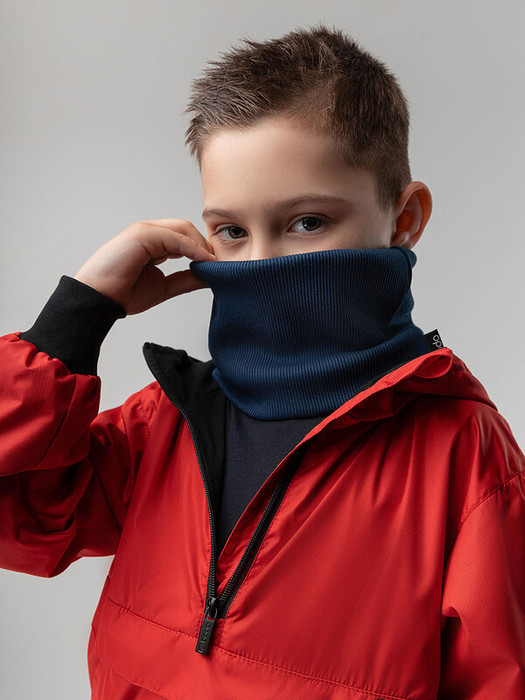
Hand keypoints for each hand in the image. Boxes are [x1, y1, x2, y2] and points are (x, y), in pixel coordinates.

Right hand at [73, 219, 215, 314]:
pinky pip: (174, 237)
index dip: (204, 251)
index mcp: (154, 244)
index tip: (219, 267)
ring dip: (202, 246)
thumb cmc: (122, 293)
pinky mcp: (142, 234)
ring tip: (215, 263)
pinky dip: (192, 248)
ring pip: (183, 229)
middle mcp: (150, 234)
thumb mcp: (164, 287)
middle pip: (187, 230)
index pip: (186, 238)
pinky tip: (204, 261)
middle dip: (206, 245)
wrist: (99, 300)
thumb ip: (185, 280)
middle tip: (222, 263)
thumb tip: (208, 277)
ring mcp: (145, 231)